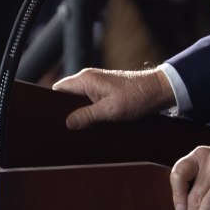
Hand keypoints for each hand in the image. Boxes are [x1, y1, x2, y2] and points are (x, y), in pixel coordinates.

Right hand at [52, 68, 173, 128]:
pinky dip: (88, 113)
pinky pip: (89, 103)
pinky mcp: (105, 92)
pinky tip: (89, 125)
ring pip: (78, 101)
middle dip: (64, 112)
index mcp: (86, 79)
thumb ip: (87, 116)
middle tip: (64, 130)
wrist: (159, 90)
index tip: (50, 121)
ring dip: (78, 114)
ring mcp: (97, 86)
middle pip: (66, 97)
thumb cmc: (138, 96)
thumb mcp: (110, 110)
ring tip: (76, 130)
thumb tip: (67, 123)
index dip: (51, 104)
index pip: (57, 90)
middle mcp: (89, 79)